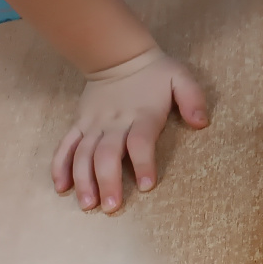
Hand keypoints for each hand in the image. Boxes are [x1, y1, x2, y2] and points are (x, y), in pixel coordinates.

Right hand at [51, 48, 207, 212]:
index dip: (143, 163)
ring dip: (83, 180)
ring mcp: (94, 124)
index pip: (140, 141)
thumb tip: (202, 123)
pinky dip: (60, 166)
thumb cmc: (155, 72)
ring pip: (83, 154)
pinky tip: (61, 187)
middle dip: (108, 181)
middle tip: (111, 206)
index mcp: (143, 113)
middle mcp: (115, 122)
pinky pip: (65, 146)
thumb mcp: (181, 78)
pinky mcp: (80, 124)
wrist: (119, 57)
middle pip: (107, 154)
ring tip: (87, 204)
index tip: (146, 186)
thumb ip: (193, 99)